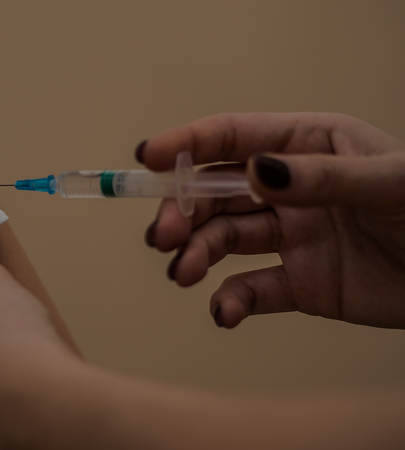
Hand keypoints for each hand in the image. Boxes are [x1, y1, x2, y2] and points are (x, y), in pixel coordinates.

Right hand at [140, 113, 404, 328]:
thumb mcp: (389, 183)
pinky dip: (229, 301)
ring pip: (223, 240)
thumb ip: (321, 177)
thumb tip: (255, 169)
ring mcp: (290, 236)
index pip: (232, 137)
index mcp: (306, 146)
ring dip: (195, 255)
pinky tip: (224, 312)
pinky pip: (250, 290)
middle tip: (164, 234)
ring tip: (184, 273)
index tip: (147, 158)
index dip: (186, 144)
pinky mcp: (297, 283)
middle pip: (214, 193)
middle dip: (182, 211)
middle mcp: (288, 189)